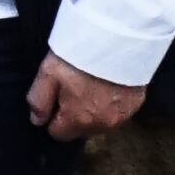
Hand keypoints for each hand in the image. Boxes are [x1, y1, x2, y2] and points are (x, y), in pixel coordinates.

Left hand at [28, 51, 146, 140]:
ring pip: (100, 123)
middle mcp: (103, 125)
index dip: (52, 117)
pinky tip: (106, 85)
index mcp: (79, 120)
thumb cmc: (79, 57)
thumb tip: (37, 121)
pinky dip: (110, 104)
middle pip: (80, 130)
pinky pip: (117, 113)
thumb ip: (39, 101)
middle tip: (71, 88)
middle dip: (73, 116)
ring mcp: (123, 116)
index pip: (58, 134)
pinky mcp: (136, 105)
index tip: (54, 98)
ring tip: (89, 85)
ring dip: (92, 112)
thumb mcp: (48, 74)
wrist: (118, 40)